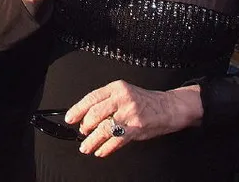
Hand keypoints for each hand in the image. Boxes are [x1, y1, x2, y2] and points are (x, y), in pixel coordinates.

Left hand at [64, 81, 201, 157]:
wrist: (168, 107)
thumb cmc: (145, 101)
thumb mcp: (125, 92)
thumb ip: (108, 100)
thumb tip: (87, 114)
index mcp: (116, 88)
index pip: (92, 97)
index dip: (78, 109)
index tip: (70, 118)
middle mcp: (122, 99)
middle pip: (95, 113)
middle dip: (85, 126)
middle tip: (82, 132)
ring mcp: (129, 114)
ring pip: (104, 129)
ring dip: (92, 140)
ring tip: (85, 147)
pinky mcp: (135, 129)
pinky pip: (116, 141)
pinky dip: (106, 148)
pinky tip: (100, 151)